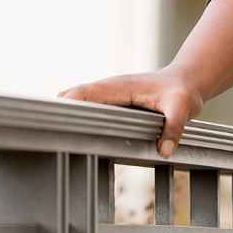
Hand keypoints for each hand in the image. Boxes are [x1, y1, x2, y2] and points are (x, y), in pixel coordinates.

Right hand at [58, 65, 202, 157]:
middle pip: (71, 99)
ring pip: (77, 105)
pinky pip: (87, 112)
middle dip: (57, 115)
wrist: (188, 82)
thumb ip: (174, 126)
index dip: (64, 107)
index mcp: (118, 87)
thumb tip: (164, 150)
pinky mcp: (112, 106)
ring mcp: (109, 97)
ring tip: (51, 145)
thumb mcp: (182, 106)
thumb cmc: (182, 90)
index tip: (50, 124)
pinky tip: (71, 143)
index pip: (81, 93)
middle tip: (45, 141)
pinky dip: (77, 121)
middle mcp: (109, 90)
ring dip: (65, 119)